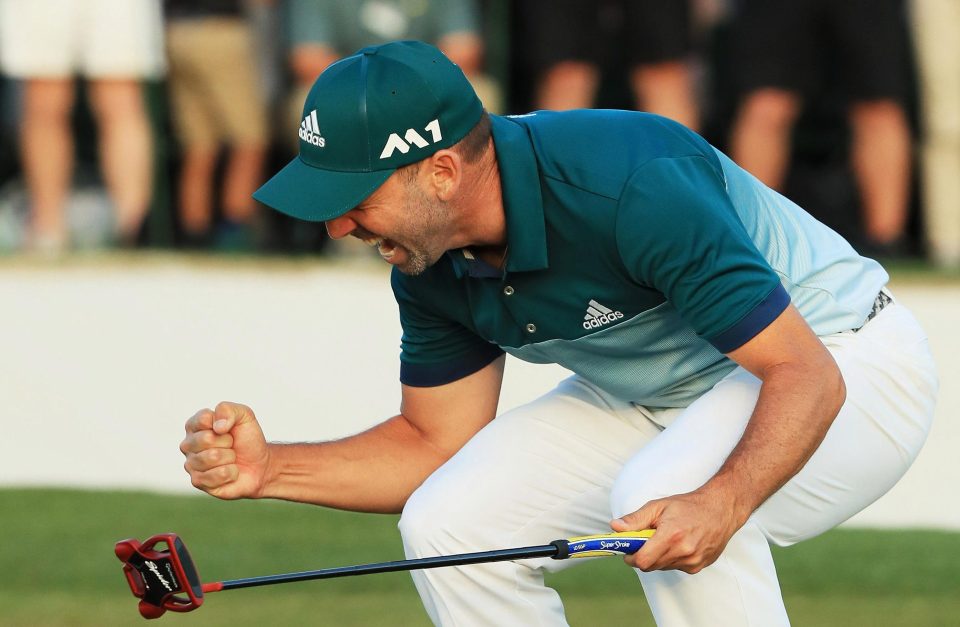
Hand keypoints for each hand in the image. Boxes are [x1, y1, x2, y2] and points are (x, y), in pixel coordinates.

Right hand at [180, 402, 270, 499]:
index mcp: (195, 425)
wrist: (259, 464)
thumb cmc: (247, 439)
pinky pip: (219, 474)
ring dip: (230, 458)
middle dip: (227, 442)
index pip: (204, 419)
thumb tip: (218, 427)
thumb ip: (229, 410)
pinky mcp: (198, 482)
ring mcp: (191, 464)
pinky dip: (232, 472)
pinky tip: (230, 472)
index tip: (229, 429)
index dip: (224, 424)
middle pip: (207, 438)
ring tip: (231, 458)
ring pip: (213, 457)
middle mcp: (188, 444)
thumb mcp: (244, 416)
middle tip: (231, 446)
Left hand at [610, 489, 746, 573]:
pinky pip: (676, 568)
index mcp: (670, 536)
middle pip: (650, 566)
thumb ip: (635, 519)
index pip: (642, 561)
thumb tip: (615, 527)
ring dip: (658, 557)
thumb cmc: (689, 506)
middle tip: (645, 540)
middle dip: (643, 556)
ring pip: (662, 567)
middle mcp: (683, 552)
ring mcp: (693, 561)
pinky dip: (671, 559)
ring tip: (666, 538)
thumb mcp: (659, 506)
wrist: (721, 509)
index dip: (631, 557)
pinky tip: (679, 544)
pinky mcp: (699, 566)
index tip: (628, 550)